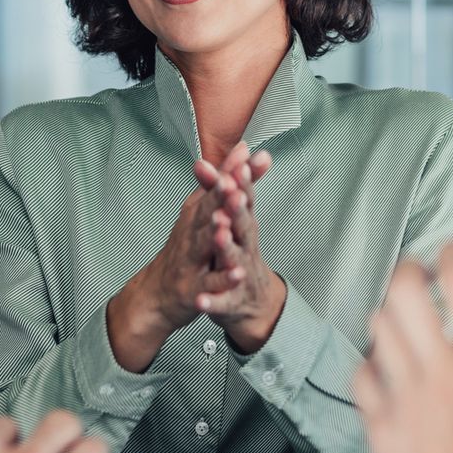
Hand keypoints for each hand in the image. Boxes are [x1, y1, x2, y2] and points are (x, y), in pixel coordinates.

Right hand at [106, 146, 269, 370]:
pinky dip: (222, 281)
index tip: (246, 153)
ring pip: (203, 245)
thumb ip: (224, 180)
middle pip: (207, 211)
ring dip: (215, 234)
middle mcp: (191, 233)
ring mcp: (190, 261)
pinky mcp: (193, 289)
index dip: (230, 171)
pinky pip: (210, 285)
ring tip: (226, 224)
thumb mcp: (203, 211)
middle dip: (220, 197)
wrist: (156, 294)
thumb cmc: (183, 249)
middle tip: (234, 181)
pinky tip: (236, 274)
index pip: (215, 188)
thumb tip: (243, 148)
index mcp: (197, 214)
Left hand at [195, 143, 284, 353]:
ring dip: (227, 246)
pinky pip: (221, 300)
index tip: (239, 164)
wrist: (250, 303)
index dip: (241, 182)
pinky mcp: (230, 300)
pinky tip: (202, 301)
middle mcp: (246, 246)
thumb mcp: (235, 218)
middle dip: (237, 208)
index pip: (244, 199)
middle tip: (232, 193)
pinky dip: (212, 300)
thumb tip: (236, 150)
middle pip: (243, 225)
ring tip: (219, 234)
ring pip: (234, 259)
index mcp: (244, 225)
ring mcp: (240, 273)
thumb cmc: (239, 254)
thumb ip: (229, 185)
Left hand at [353, 244, 452, 452]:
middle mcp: (444, 373)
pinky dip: (372, 363)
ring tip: (401, 318)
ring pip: (380, 328)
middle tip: (417, 273)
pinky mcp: (382, 427)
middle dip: (410, 270)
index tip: (451, 251)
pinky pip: (363, 375)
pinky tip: (385, 369)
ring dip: (390, 313)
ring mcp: (407, 399)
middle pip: (407, 292)